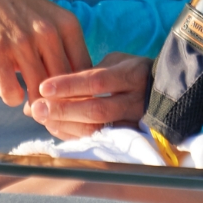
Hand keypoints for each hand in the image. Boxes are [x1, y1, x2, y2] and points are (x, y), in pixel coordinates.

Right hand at [0, 0, 89, 106]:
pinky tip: (11, 90)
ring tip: (33, 106)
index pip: (87, 71)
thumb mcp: (53, 21)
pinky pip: (11, 93)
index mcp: (67, 24)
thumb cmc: (21, 11)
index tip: (73, 101)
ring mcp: (21, 42)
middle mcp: (47, 32)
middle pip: (64, 86)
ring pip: (39, 94)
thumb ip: (67, 50)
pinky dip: (12, 98)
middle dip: (59, 105)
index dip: (81, 93)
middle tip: (52, 110)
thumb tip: (79, 90)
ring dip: (36, 106)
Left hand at [26, 52, 152, 139]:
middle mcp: (136, 101)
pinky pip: (97, 140)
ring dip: (64, 125)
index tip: (44, 86)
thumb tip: (46, 87)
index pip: (97, 82)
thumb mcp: (114, 63)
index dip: (69, 85)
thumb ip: (85, 73)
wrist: (166, 93)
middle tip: (36, 108)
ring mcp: (134, 123)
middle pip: (96, 109)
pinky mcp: (129, 139)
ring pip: (97, 129)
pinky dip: (72, 134)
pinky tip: (54, 126)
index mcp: (132, 75)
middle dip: (63, 110)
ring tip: (41, 117)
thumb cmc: (131, 72)